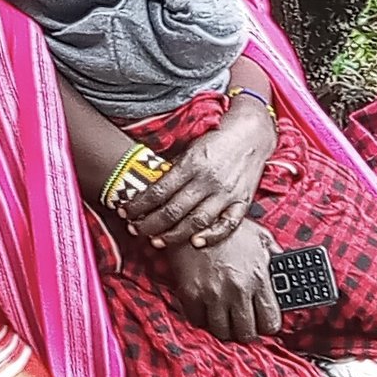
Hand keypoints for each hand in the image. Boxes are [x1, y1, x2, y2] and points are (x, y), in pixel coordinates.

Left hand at [118, 101, 274, 248]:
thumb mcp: (190, 148)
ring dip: (173, 236)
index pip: (158, 191)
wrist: (252, 133)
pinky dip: (211, 236)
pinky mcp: (242, 201)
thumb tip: (149, 188)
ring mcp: (226, 193)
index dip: (138, 205)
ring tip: (156, 241)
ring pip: (195, 222)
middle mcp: (208, 180)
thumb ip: (172, 169)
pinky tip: (195, 243)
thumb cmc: (216, 140)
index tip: (124, 213)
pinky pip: (227, 225)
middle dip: (149, 224)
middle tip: (135, 231)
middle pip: (173, 211)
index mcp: (192, 163)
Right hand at [158, 220, 281, 342]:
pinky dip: (202, 319)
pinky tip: (206, 309)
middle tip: (244, 324)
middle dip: (247, 331)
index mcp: (258, 278)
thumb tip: (285, 268)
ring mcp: (213, 294)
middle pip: (246, 334)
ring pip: (222, 332)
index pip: (271, 322)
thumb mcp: (260, 237)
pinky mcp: (191, 294)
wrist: (195, 218)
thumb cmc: (227, 228)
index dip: (268, 325)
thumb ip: (276, 256)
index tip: (264, 322)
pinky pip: (198, 322)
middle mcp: (238, 290)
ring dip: (224, 328)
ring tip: (225, 318)